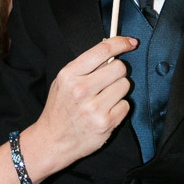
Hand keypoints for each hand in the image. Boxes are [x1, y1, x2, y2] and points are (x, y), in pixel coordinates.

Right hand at [27, 36, 133, 173]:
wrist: (53, 141)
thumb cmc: (60, 109)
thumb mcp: (63, 82)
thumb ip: (84, 66)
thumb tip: (111, 50)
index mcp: (69, 75)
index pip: (102, 51)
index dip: (120, 43)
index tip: (130, 42)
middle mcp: (81, 90)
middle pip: (119, 67)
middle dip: (117, 73)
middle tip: (107, 82)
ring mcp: (94, 107)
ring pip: (125, 85)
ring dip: (118, 90)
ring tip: (104, 99)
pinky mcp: (106, 122)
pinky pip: (126, 105)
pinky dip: (119, 108)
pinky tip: (106, 112)